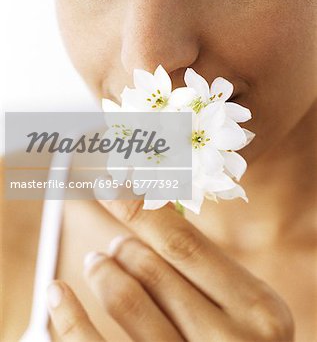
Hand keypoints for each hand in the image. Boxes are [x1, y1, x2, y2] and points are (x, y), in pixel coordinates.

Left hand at [47, 199, 293, 340]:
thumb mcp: (249, 308)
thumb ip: (208, 271)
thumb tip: (151, 212)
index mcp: (257, 307)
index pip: (183, 242)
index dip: (140, 207)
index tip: (110, 182)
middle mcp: (230, 340)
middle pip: (154, 270)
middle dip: (124, 247)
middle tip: (113, 244)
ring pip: (128, 301)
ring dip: (102, 271)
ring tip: (96, 261)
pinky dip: (69, 316)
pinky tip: (57, 292)